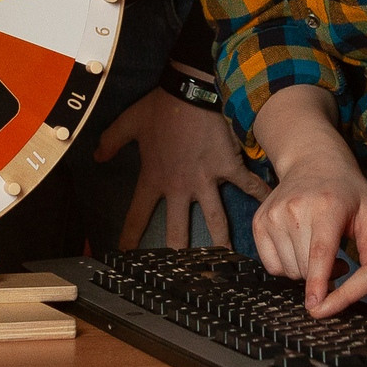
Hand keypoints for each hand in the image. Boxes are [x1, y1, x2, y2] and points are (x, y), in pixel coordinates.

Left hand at [97, 86, 271, 249]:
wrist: (192, 91)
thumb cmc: (161, 106)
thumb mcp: (129, 122)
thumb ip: (111, 141)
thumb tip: (96, 156)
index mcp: (154, 178)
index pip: (138, 215)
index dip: (130, 237)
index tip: (126, 256)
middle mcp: (179, 186)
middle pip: (177, 230)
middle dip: (178, 255)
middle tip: (181, 276)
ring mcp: (206, 179)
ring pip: (214, 219)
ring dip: (221, 242)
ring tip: (227, 261)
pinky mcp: (228, 166)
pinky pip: (248, 186)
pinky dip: (261, 196)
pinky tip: (270, 210)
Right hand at [249, 88, 366, 311]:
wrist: (312, 160)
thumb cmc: (346, 189)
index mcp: (326, 207)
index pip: (319, 252)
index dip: (318, 282)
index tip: (315, 306)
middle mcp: (294, 210)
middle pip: (303, 268)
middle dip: (322, 277)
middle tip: (339, 261)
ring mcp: (272, 215)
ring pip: (287, 269)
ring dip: (305, 272)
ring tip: (320, 251)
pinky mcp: (259, 222)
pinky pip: (271, 264)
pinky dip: (287, 266)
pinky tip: (300, 249)